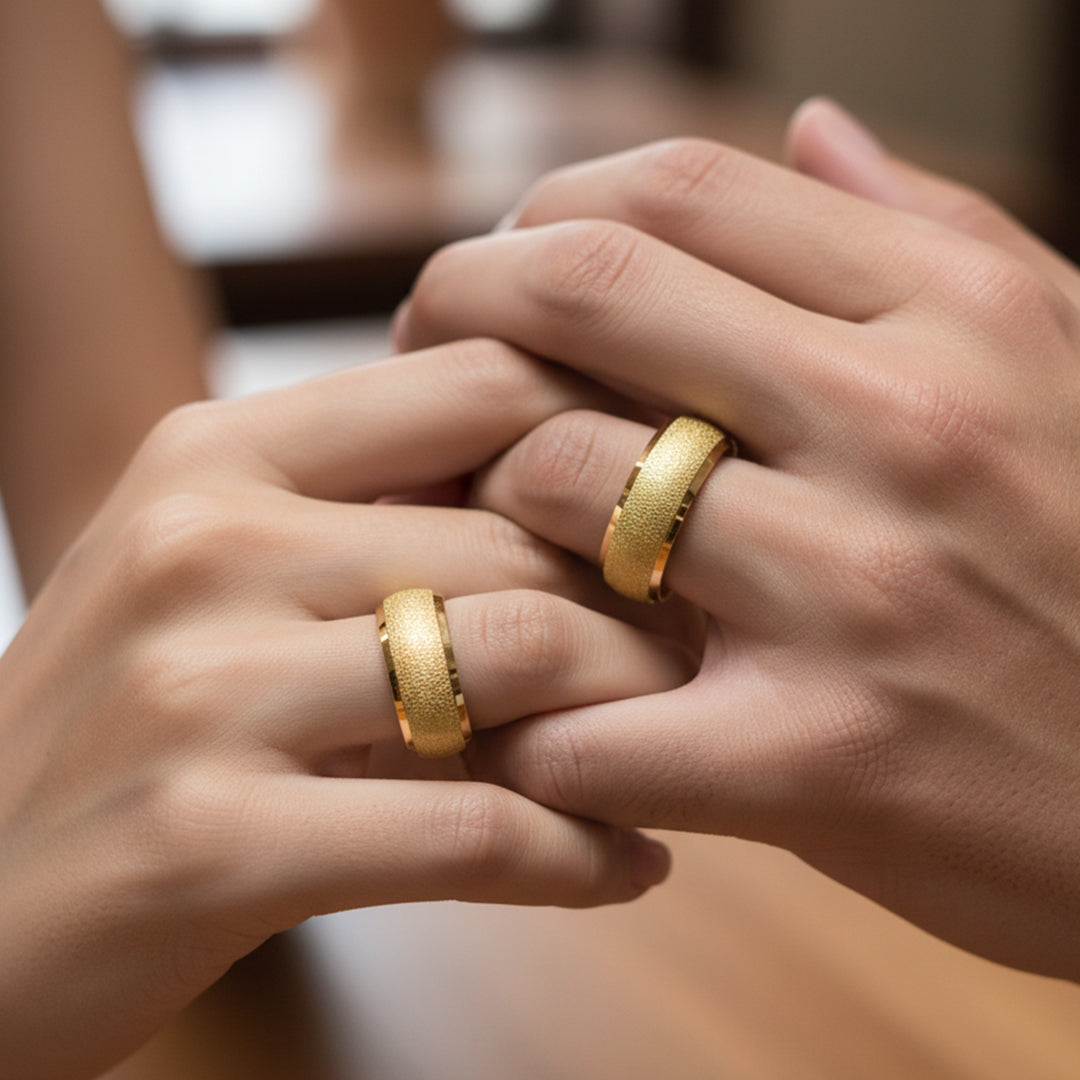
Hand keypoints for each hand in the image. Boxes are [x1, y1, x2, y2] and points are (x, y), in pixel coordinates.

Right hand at [0, 342, 684, 1079]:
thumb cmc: (134, 717)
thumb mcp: (218, 570)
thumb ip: (368, 511)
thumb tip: (571, 477)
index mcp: (222, 452)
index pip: (487, 380)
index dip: (613, 434)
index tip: (677, 506)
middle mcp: (206, 541)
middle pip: (526, 533)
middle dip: (645, 602)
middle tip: (707, 651)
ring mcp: (200, 689)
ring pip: (521, 660)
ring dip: (632, 719)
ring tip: (670, 754)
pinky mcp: (209, 841)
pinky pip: (473, 831)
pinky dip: (580, 853)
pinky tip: (627, 862)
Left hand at [394, 124, 1079, 980]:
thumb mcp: (1062, 359)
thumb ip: (937, 229)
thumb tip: (812, 127)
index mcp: (953, 318)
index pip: (678, 193)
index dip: (542, 217)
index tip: (498, 275)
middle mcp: (906, 427)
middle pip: (589, 293)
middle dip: (460, 310)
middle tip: (426, 363)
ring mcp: (858, 592)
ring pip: (559, 478)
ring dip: (474, 500)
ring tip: (465, 526)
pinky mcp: (821, 759)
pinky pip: (590, 713)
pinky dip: (516, 703)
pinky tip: (513, 701)